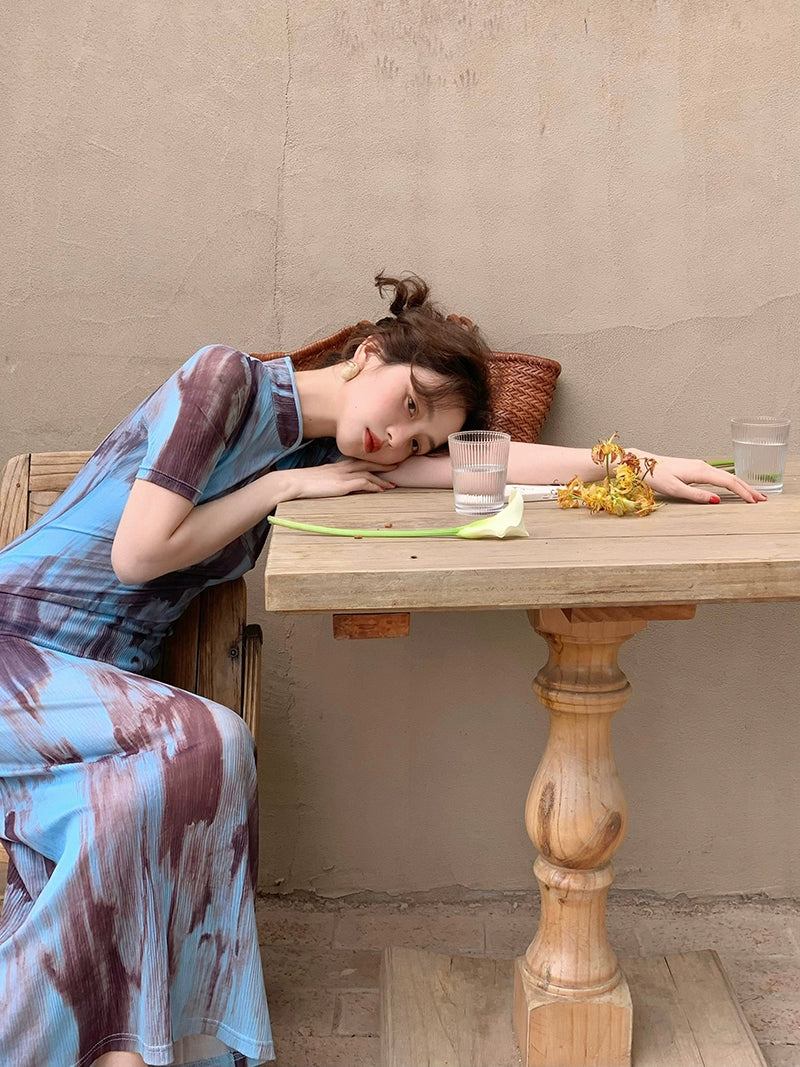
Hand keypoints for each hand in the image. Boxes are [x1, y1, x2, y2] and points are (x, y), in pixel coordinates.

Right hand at [275, 458, 398, 499]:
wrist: (293, 483)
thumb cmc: (302, 483)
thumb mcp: (318, 479)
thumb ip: (329, 480)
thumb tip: (334, 485)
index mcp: (337, 466)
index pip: (358, 461)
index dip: (372, 461)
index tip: (383, 463)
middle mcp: (342, 467)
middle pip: (367, 462)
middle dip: (383, 464)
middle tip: (398, 465)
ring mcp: (343, 475)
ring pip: (368, 473)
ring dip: (382, 478)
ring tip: (393, 484)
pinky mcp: (342, 485)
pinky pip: (363, 483)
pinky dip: (374, 486)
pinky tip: (381, 490)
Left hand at [638, 453, 767, 503]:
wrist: (642, 464)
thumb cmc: (655, 476)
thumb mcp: (675, 489)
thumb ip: (696, 495)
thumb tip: (716, 500)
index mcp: (700, 471)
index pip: (728, 482)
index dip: (743, 492)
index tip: (754, 501)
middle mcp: (702, 466)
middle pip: (732, 477)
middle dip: (748, 488)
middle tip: (762, 499)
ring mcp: (699, 466)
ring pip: (726, 476)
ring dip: (741, 485)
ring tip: (753, 495)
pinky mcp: (695, 468)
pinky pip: (719, 475)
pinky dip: (730, 482)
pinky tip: (734, 487)